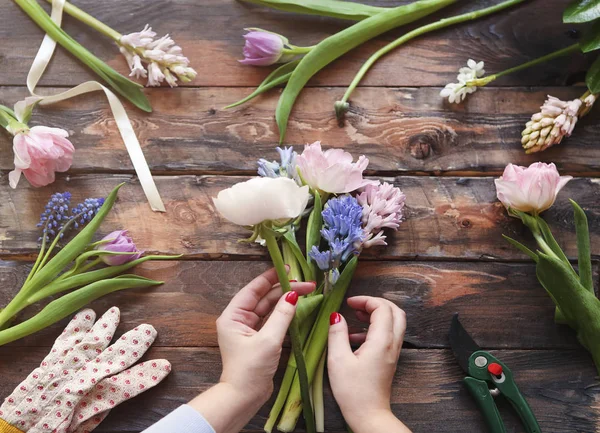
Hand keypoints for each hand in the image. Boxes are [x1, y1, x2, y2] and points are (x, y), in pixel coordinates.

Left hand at [189, 268, 314, 432]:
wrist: (243, 397)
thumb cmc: (250, 369)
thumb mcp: (268, 340)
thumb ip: (282, 315)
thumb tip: (294, 295)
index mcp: (233, 316)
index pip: (253, 289)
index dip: (271, 277)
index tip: (288, 269)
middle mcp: (239, 319)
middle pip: (264, 298)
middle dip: (285, 290)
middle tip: (307, 284)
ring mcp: (248, 329)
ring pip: (269, 308)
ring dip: (286, 301)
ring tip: (306, 292)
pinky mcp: (258, 339)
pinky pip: (272, 320)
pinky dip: (284, 314)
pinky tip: (298, 307)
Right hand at [327, 296, 410, 432]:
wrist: (369, 415)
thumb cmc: (353, 391)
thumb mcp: (338, 360)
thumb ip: (337, 334)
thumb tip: (336, 316)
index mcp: (382, 341)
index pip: (382, 307)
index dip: (366, 300)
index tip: (349, 302)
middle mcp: (392, 344)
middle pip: (395, 311)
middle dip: (376, 303)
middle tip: (357, 305)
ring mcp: (393, 352)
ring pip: (394, 322)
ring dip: (377, 314)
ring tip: (356, 316)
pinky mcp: (389, 359)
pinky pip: (389, 335)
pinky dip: (376, 328)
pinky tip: (356, 336)